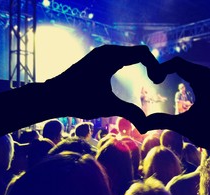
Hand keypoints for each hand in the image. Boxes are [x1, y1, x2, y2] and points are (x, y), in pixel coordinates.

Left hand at [44, 45, 164, 130]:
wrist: (52, 96)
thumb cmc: (78, 100)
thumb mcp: (108, 107)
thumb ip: (130, 113)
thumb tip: (146, 128)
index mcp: (111, 57)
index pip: (143, 53)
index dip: (155, 66)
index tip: (156, 82)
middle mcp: (107, 50)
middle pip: (138, 51)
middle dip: (150, 65)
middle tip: (155, 81)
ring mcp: (101, 54)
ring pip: (129, 53)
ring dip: (141, 64)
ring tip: (148, 78)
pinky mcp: (97, 59)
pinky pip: (120, 56)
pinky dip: (130, 64)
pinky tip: (132, 75)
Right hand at [145, 57, 209, 152]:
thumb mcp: (184, 126)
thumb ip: (162, 122)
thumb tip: (141, 125)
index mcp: (203, 79)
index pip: (177, 63)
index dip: (161, 68)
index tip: (150, 79)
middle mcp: (208, 75)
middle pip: (181, 64)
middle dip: (165, 69)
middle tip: (151, 80)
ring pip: (187, 69)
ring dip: (173, 73)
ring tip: (158, 81)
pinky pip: (193, 76)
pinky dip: (181, 78)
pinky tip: (174, 87)